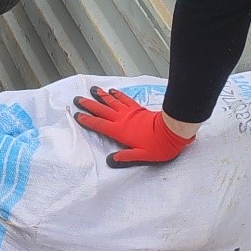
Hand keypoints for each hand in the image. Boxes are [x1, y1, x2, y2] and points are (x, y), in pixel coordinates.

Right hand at [71, 87, 193, 167]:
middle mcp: (122, 119)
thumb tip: (110, 160)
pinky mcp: (137, 108)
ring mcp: (129, 112)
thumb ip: (125, 158)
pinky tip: (111, 91)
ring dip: (101, 96)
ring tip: (92, 90)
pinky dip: (117, 95)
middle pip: (102, 110)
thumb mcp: (142, 156)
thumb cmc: (158, 146)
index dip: (88, 120)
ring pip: (111, 102)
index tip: (77, 116)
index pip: (100, 125)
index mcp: (120, 132)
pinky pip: (124, 99)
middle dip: (89, 105)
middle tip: (77, 99)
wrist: (172, 131)